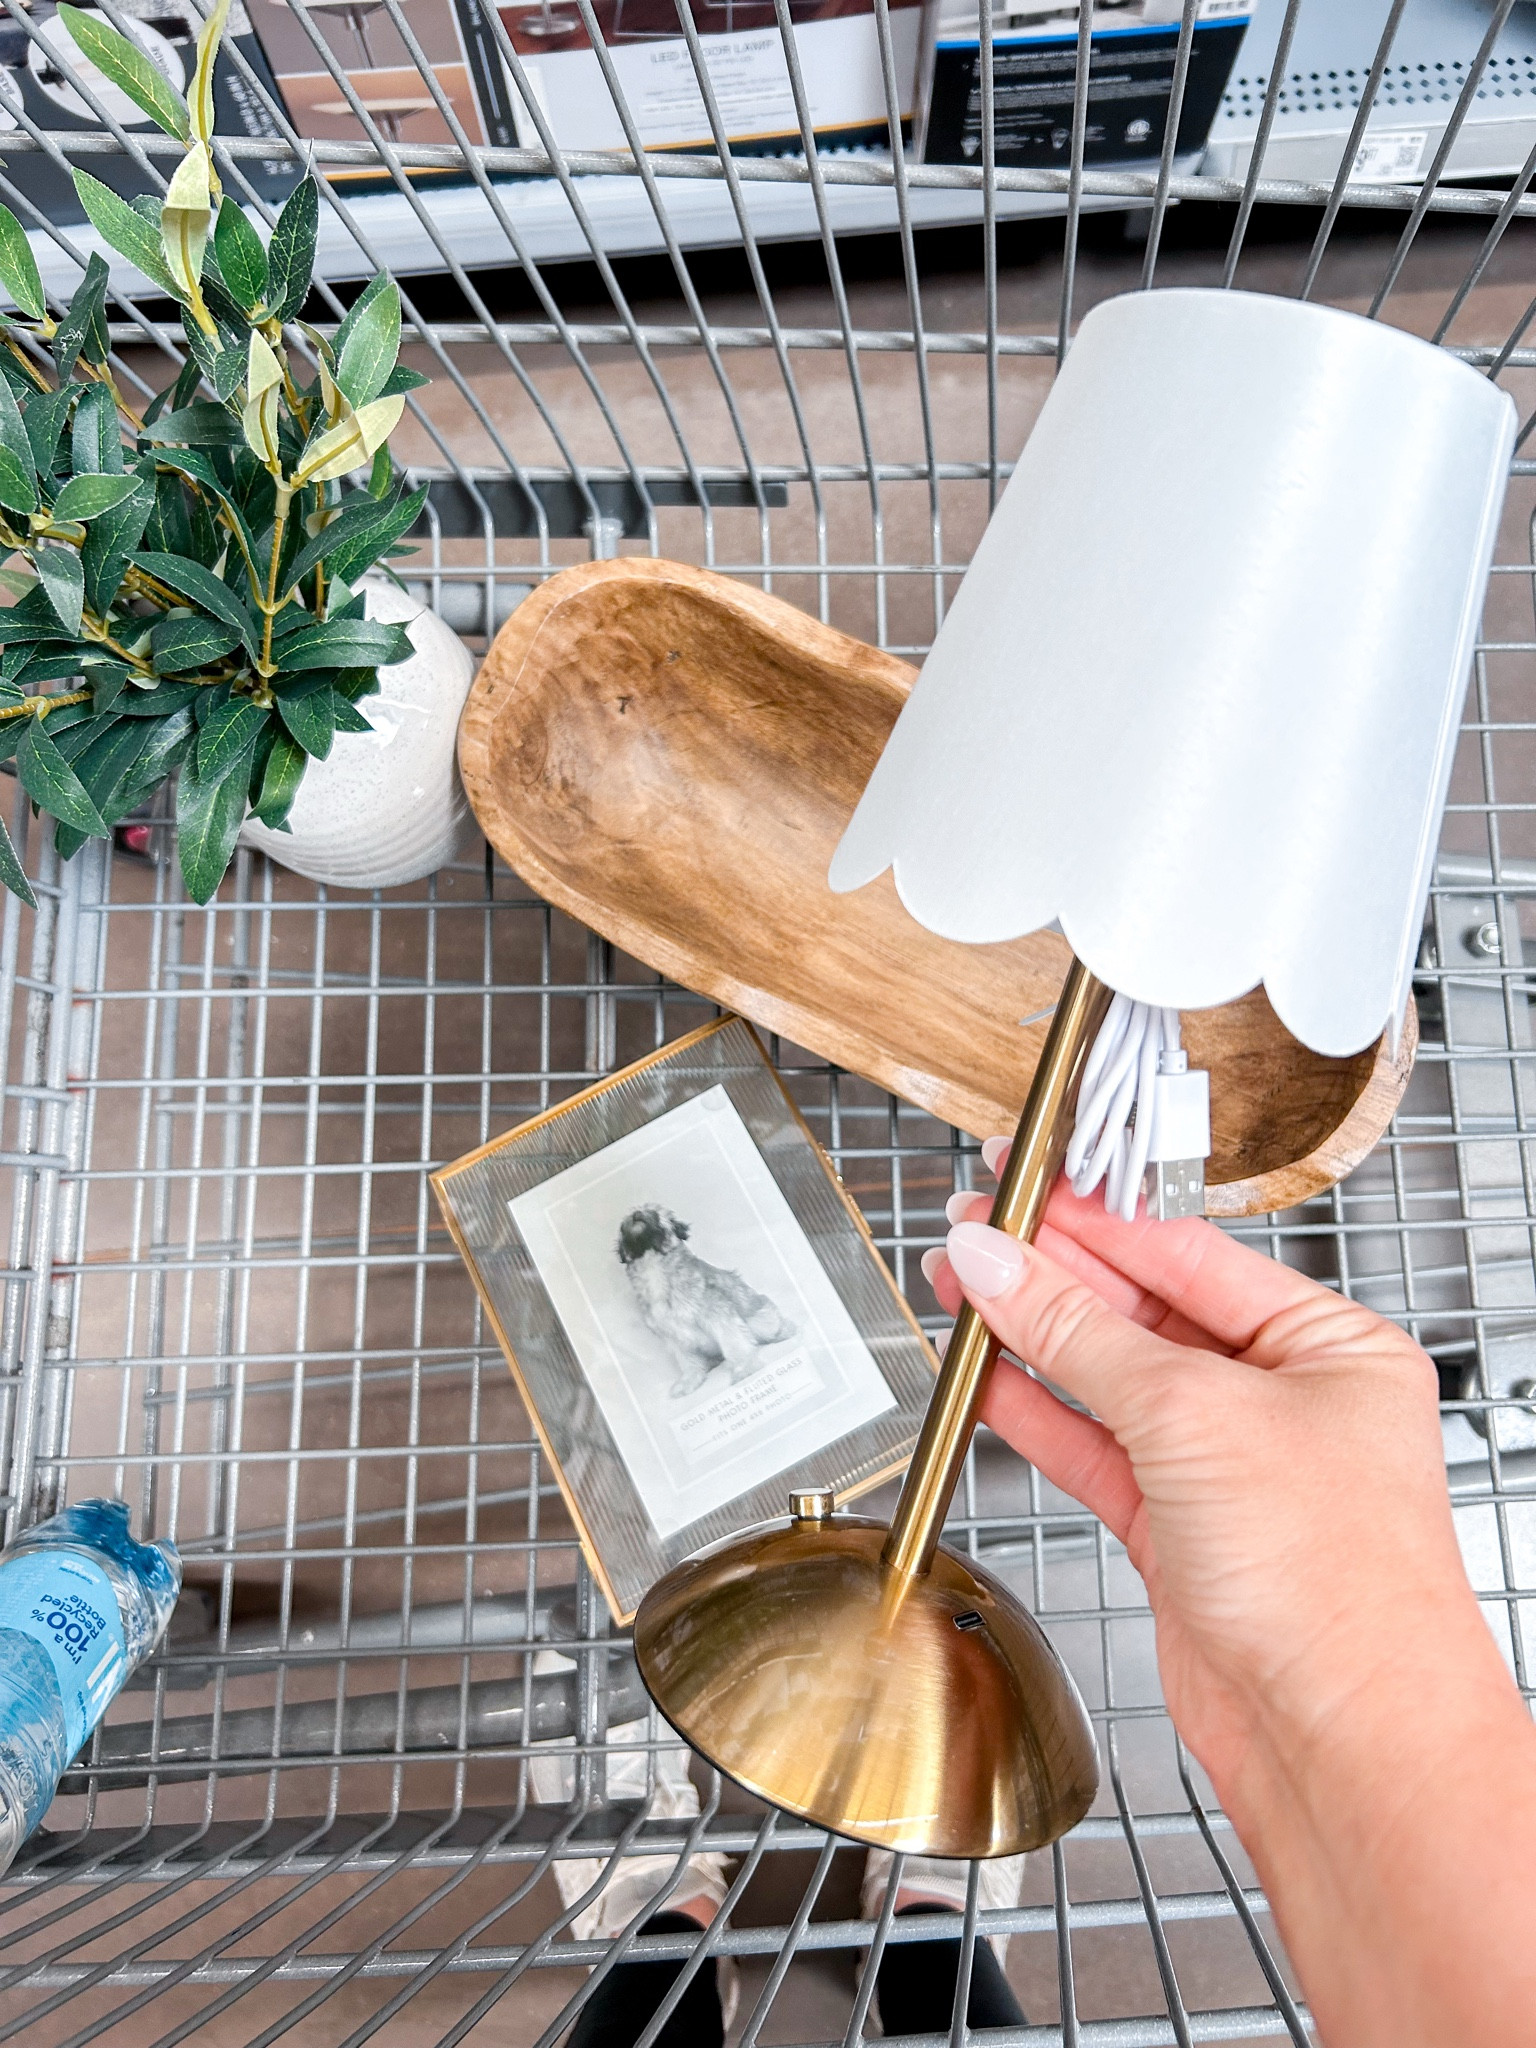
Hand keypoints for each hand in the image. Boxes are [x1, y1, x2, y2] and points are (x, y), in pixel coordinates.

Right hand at [925, 1159, 1535, 2047]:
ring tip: (960, 1293)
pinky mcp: (1183, 1534)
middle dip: (1053, 1274)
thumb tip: (999, 1262)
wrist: (1341, 1741)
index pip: (1189, 1252)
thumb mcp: (1193, 1418)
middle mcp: (1286, 1401)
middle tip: (971, 1233)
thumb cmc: (1336, 1585)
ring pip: (1112, 1382)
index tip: (1020, 1186)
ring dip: (1033, 1340)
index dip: (1093, 1217)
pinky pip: (1097, 1451)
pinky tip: (987, 1379)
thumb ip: (1079, 1333)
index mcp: (1329, 1346)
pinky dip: (1038, 1416)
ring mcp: (1231, 1470)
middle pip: (1146, 1312)